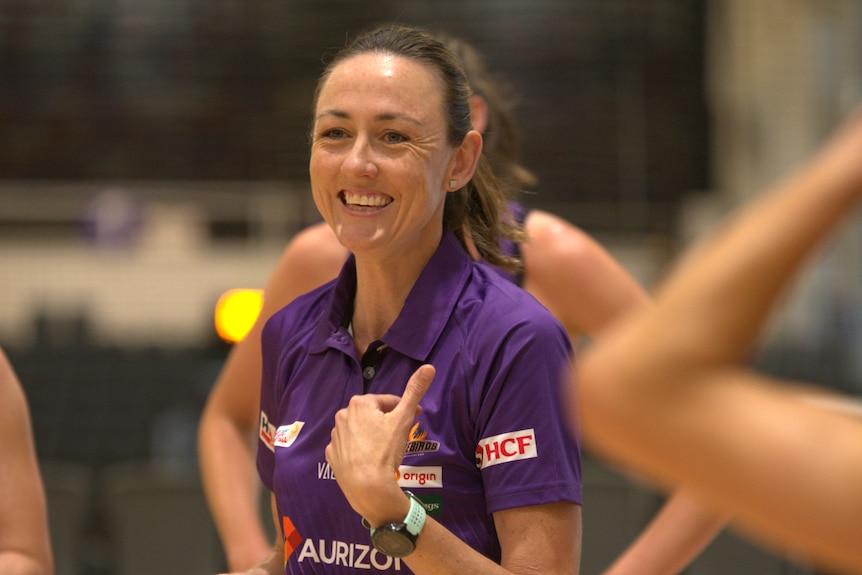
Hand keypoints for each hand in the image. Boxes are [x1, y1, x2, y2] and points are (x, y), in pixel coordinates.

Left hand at [325, 364, 434, 523]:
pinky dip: (358, 450)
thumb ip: (415, 391)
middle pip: (372, 415)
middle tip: (400, 436)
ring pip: (359, 430)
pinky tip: (368, 459)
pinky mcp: (332, 456)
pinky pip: (348, 447)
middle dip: (386, 422)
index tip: (414, 418)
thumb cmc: (386, 450)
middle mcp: (342, 416)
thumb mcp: (404, 419)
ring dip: (371, 435)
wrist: (368, 487)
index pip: (387, 401)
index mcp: (359, 404)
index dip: (402, 409)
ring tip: (385, 450)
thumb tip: (429, 366)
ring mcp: (335, 437)